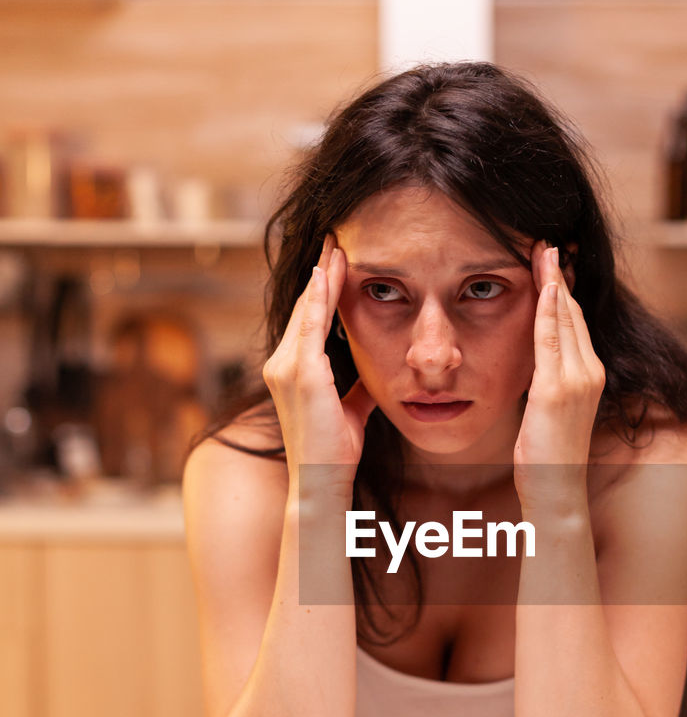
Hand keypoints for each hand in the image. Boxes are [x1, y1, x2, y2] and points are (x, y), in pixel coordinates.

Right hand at [262, 234, 375, 498]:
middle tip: (337, 238)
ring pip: (306, 309)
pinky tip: (328, 273)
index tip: (336, 260)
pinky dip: (319, 298)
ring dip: (323, 275)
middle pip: (304, 306)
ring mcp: (286, 368)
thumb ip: (357, 388)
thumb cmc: (335, 451)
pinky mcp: (301, 374)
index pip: (308, 318)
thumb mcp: (350, 409)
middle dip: (322, 271)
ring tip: (337, 245)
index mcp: (291, 370)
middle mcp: (281, 364)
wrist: (321, 479)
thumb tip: (375, 374)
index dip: (323, 288)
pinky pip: (310, 326)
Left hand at [513, 242, 605, 513]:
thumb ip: (546, 383)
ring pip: (566, 318)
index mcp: (589, 376)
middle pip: (573, 312)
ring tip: (543, 249)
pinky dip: (549, 308)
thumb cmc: (547, 457)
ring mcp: (577, 380)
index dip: (563, 290)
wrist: (556, 489)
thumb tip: (535, 366)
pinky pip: (552, 339)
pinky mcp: (558, 390)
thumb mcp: (547, 411)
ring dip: (554, 280)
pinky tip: (543, 283)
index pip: (574, 322)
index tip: (552, 261)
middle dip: (559, 275)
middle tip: (546, 241)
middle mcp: (590, 372)